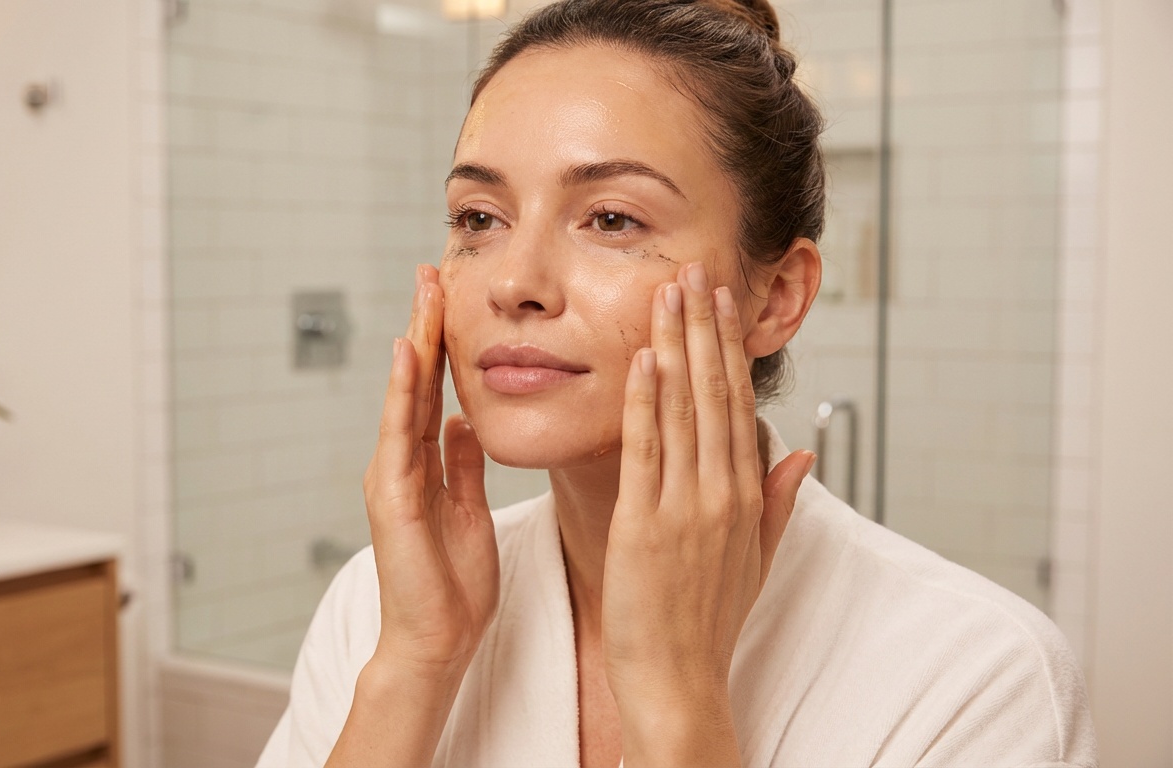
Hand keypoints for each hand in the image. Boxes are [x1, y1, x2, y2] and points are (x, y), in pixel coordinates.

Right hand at [361, 264, 499, 681]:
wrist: (436, 640)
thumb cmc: (455, 584)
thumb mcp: (469, 508)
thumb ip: (462, 463)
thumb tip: (463, 420)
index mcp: (424, 463)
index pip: (434, 389)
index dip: (443, 342)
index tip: (452, 296)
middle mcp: (402, 462)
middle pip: (415, 381)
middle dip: (425, 325)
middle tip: (432, 271)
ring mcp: (393, 476)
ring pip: (403, 396)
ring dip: (414, 343)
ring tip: (423, 293)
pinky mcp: (393, 496)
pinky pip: (400, 434)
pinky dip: (403, 392)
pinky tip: (410, 353)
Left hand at [601, 262, 815, 764]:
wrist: (678, 680)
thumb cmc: (708, 622)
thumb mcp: (756, 559)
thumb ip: (778, 502)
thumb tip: (803, 453)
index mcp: (745, 496)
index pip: (738, 405)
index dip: (730, 349)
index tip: (722, 302)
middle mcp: (721, 493)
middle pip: (715, 394)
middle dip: (704, 329)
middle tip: (695, 271)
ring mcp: (685, 508)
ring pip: (683, 411)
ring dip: (676, 347)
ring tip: (668, 294)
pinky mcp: (645, 525)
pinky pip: (648, 452)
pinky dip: (646, 404)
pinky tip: (643, 360)